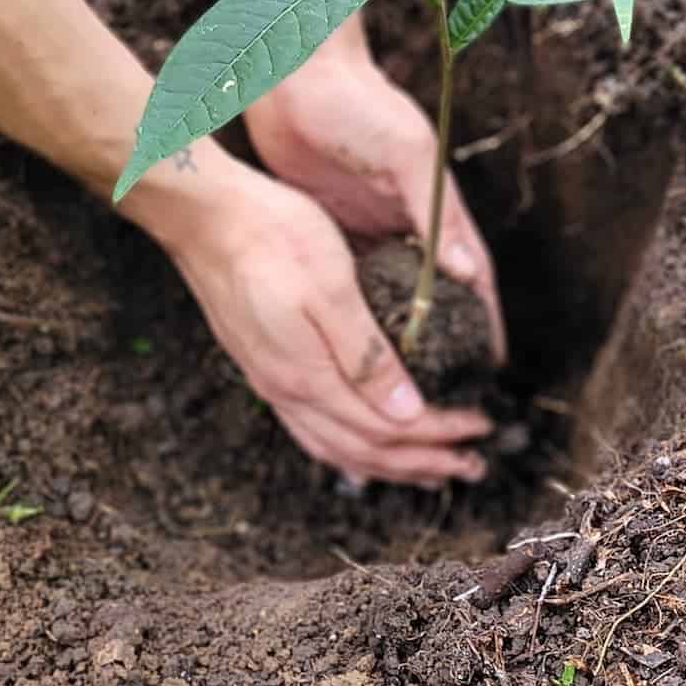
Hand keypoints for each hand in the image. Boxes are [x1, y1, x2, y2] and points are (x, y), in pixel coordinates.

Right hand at [151, 157, 491, 486]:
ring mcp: (271, 382)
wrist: (204, 216)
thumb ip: (366, 356)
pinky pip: (312, 430)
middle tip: (472, 465)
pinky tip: (364, 444)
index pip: (388, 427)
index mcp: (309, 374)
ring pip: (337, 448)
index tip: (481, 426)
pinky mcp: (265, 367)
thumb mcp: (331, 285)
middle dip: (423, 463)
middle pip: (364, 452)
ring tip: (430, 469)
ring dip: (389, 464)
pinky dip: (349, 449)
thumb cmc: (273, 235)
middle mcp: (288, 390)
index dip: (440, 433)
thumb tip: (408, 412)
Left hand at [243, 22, 505, 360]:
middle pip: (436, 294)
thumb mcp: (404, 150)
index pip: (471, 274)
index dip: (485, 321)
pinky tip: (351, 352)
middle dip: (446, 342)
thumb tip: (469, 271)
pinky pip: (351, 283)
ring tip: (404, 388)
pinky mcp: (334, 227)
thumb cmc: (356, 101)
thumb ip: (434, 206)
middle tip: (451, 393)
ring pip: (393, 296)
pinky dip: (356, 315)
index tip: (493, 369)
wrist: (295, 70)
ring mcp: (371, 226)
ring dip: (400, 337)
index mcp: (436, 204)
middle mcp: (408, 221)